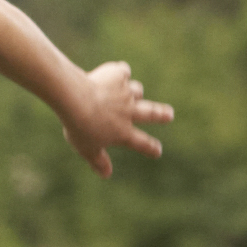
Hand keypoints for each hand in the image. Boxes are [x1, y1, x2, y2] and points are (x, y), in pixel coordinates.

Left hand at [58, 62, 174, 176]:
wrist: (76, 99)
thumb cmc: (80, 126)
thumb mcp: (87, 149)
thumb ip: (98, 162)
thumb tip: (107, 175)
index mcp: (123, 133)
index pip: (141, 143)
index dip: (150, 148)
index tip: (158, 151)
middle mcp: (129, 113)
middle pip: (151, 113)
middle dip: (161, 114)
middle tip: (169, 114)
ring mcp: (125, 93)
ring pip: (137, 90)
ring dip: (135, 91)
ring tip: (133, 90)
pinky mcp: (118, 76)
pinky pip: (122, 72)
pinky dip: (120, 72)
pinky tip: (117, 71)